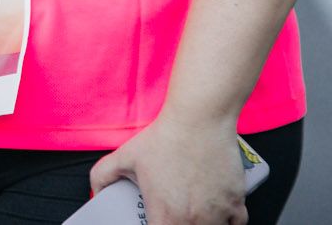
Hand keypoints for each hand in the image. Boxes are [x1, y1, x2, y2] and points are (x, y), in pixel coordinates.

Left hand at [89, 109, 247, 224]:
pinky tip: (219, 212)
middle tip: (175, 215)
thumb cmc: (164, 137)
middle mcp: (194, 221)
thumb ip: (103, 176)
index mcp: (165, 217)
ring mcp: (218, 213)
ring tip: (195, 215)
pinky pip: (237, 223)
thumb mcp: (125, 156)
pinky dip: (229, 221)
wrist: (200, 118)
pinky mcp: (236, 202)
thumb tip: (95, 192)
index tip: (157, 222)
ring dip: (203, 224)